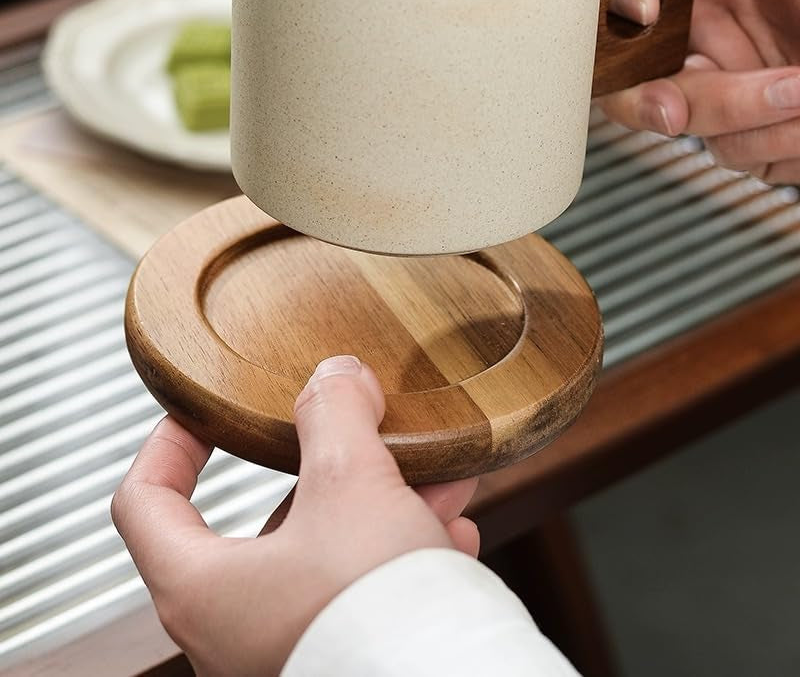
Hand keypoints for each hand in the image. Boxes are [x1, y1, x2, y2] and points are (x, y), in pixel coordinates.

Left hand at [112, 356, 478, 676]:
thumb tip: (335, 378)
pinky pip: (361, 598)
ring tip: (432, 481)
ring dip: (380, 508)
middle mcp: (230, 631)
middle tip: (358, 434)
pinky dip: (400, 558)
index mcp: (200, 587)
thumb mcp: (351, 482)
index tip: (204, 416)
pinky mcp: (336, 663)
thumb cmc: (371, 612)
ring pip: (326, 557)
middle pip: (263, 522)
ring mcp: (283, 652)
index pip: (144, 502)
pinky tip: (450, 536)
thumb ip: (334, 416)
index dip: (170, 444)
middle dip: (327, 468)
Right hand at [600, 0, 799, 184]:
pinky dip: (769, 139)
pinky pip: (728, 150)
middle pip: (626, 69)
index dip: (615, 10)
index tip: (645, 13)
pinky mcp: (748, 126)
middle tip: (677, 104)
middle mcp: (702, 20)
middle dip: (651, 98)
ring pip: (677, 119)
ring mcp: (721, 77)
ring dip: (738, 118)